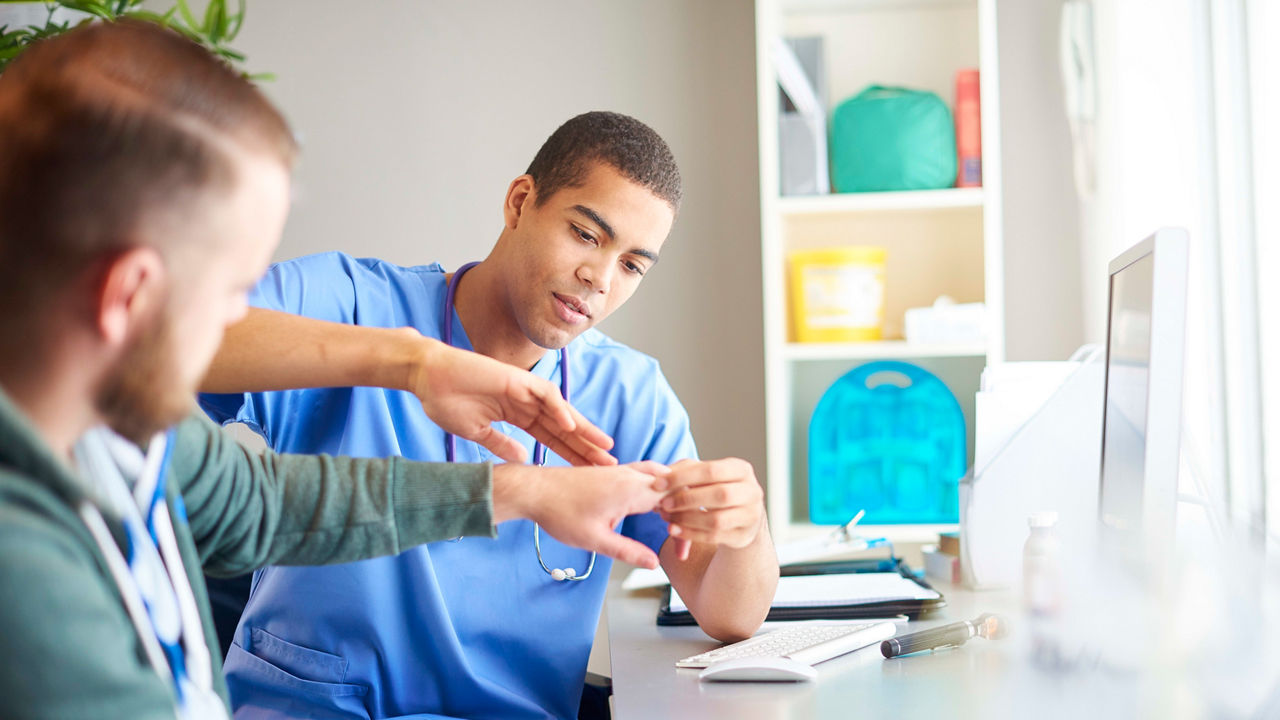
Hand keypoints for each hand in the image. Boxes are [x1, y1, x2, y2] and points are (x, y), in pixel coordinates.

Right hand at [410, 336, 615, 466]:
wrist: (427, 378)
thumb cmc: (446, 402)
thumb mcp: (478, 432)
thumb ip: (502, 444)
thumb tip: (523, 459)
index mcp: (517, 416)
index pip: (551, 438)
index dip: (570, 454)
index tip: (589, 472)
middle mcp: (526, 403)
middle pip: (563, 427)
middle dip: (585, 445)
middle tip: (609, 464)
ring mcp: (523, 390)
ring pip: (561, 410)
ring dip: (583, 428)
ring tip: (603, 446)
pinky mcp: (517, 378)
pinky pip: (544, 393)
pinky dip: (558, 408)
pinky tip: (571, 425)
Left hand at [493, 462, 669, 568]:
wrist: (535, 489)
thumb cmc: (559, 512)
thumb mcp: (595, 540)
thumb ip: (627, 551)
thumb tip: (653, 563)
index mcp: (631, 490)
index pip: (676, 501)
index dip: (688, 524)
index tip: (683, 549)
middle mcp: (630, 475)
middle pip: (674, 485)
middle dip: (686, 509)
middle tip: (686, 536)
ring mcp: (621, 470)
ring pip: (661, 477)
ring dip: (672, 496)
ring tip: (677, 520)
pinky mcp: (612, 471)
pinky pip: (646, 474)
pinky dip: (658, 488)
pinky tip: (655, 503)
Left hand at [656, 458, 764, 559]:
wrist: (741, 518)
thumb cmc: (717, 490)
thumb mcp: (705, 476)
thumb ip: (685, 470)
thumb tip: (660, 474)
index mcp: (741, 470)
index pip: (711, 470)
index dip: (682, 477)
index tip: (657, 484)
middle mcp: (752, 491)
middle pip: (720, 495)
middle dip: (687, 499)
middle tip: (663, 504)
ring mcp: (751, 516)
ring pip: (717, 520)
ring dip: (687, 519)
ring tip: (666, 518)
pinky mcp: (743, 536)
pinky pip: (714, 537)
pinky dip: (691, 534)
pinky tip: (674, 530)